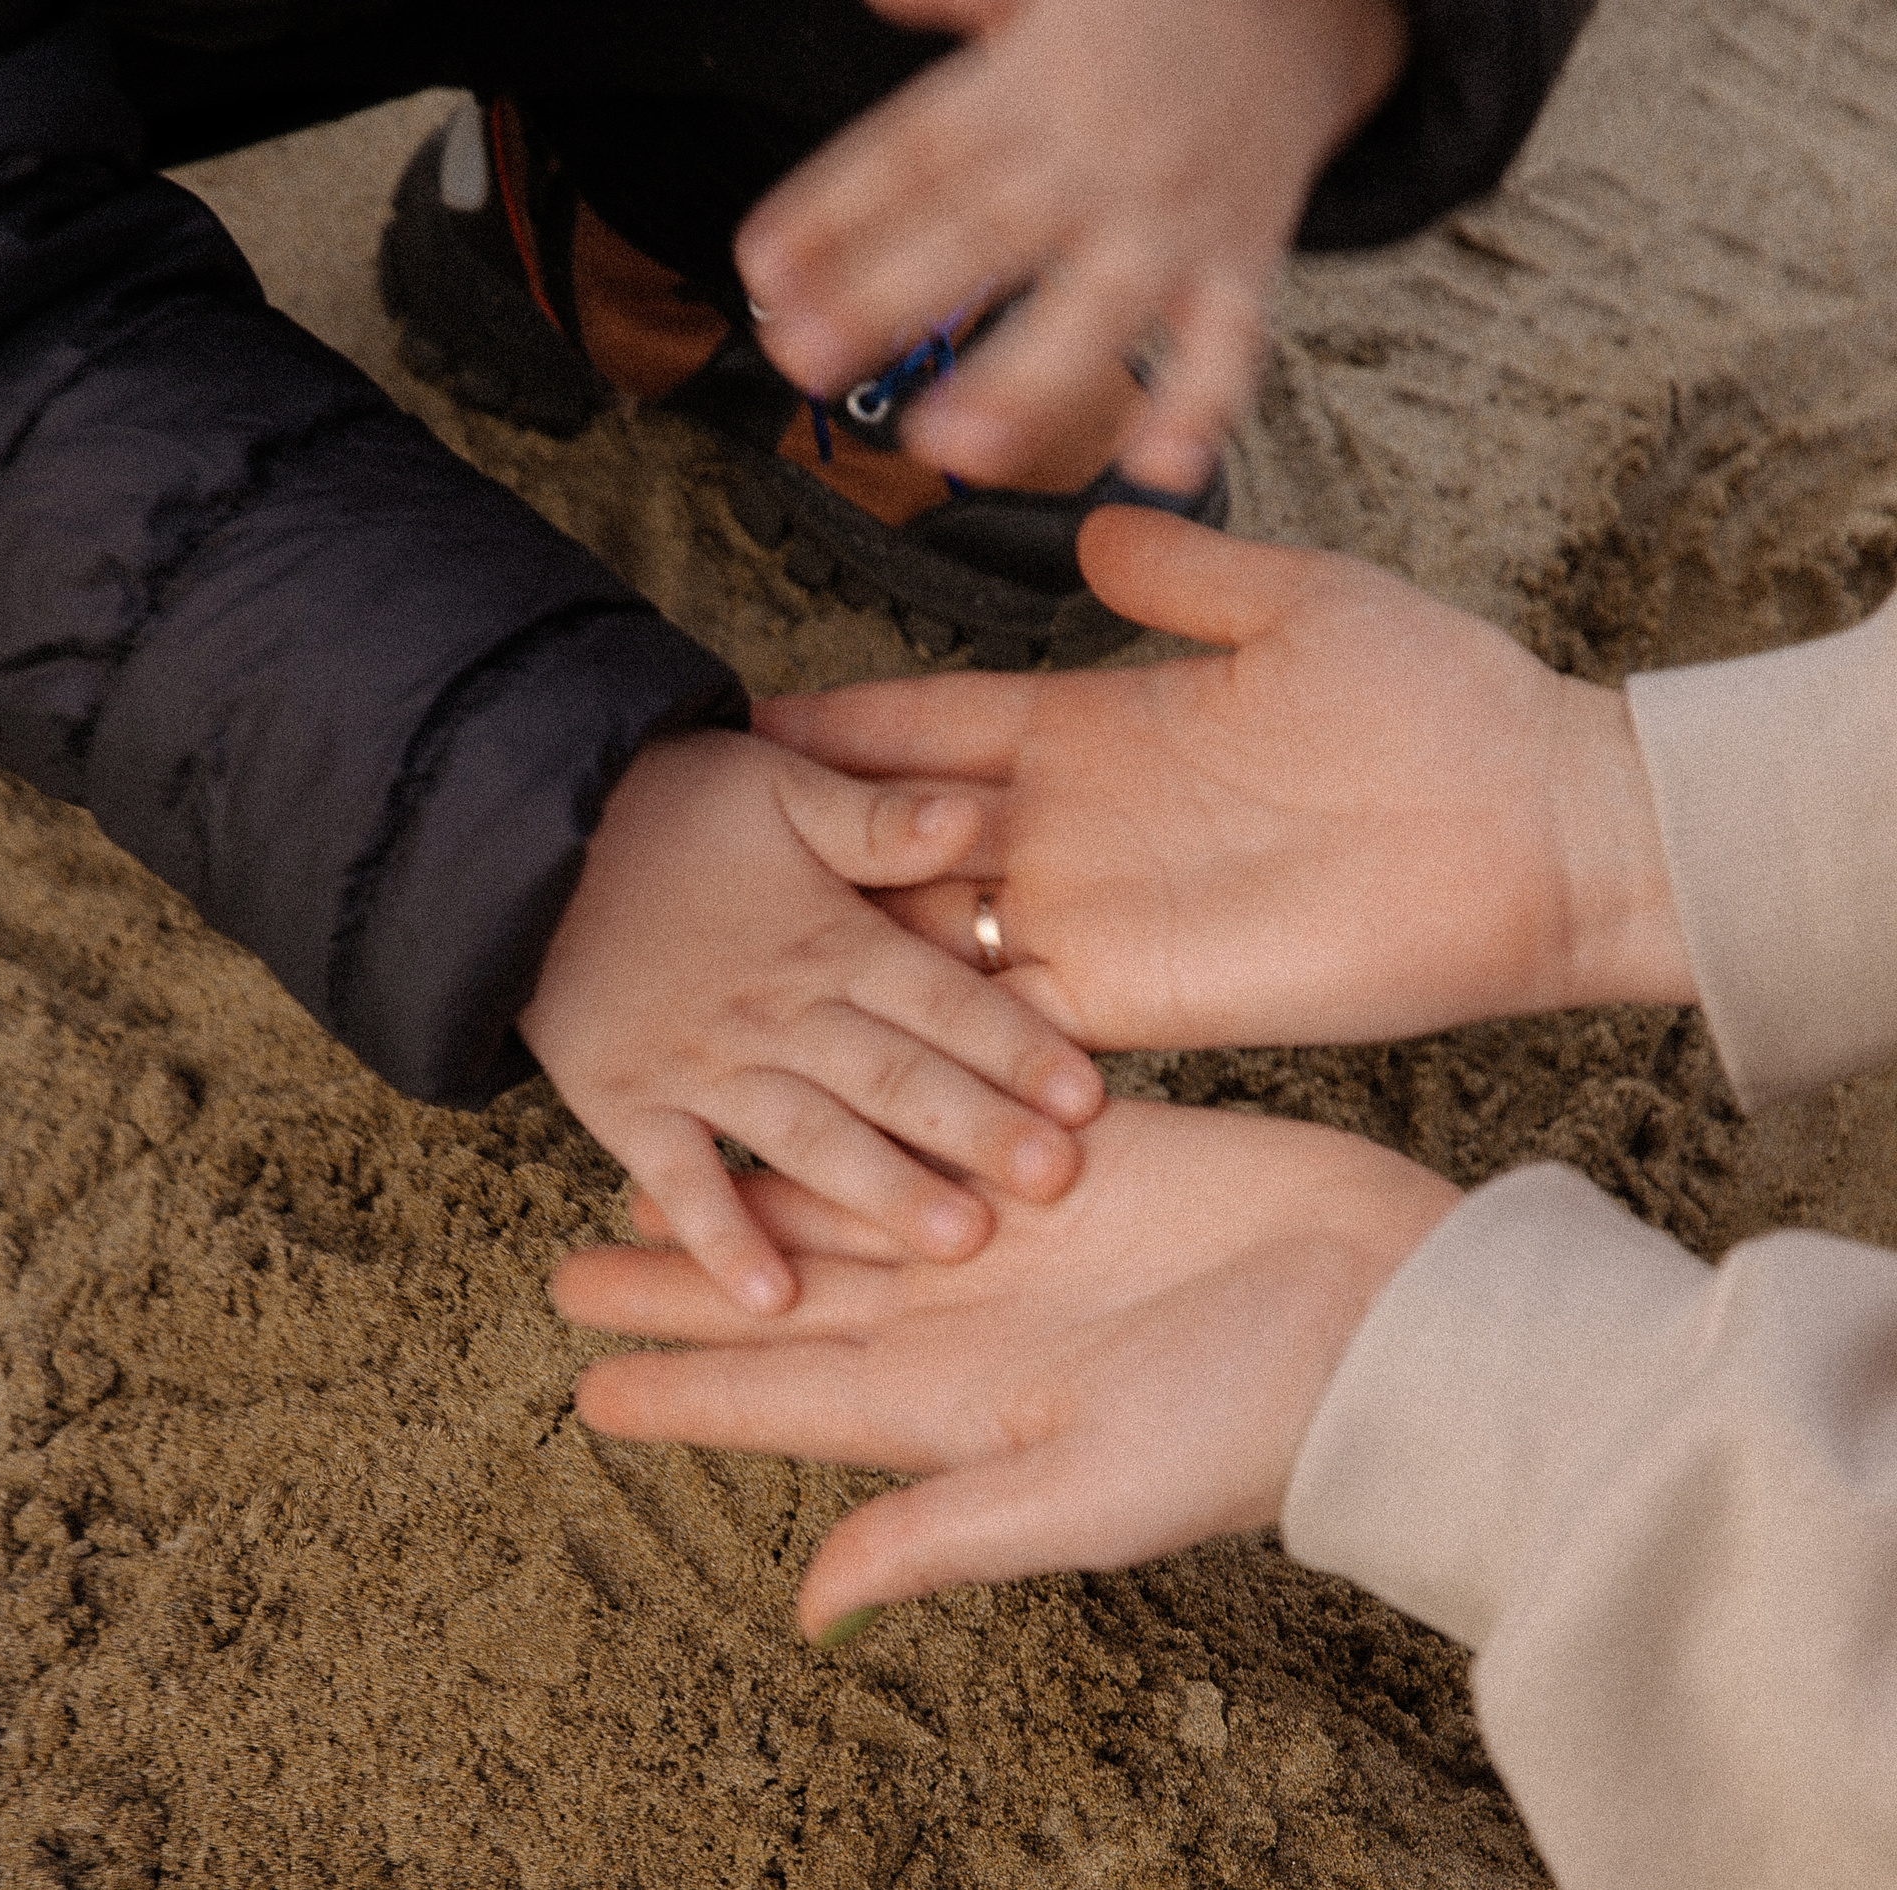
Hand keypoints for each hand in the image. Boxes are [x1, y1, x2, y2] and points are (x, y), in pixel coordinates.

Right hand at [519, 729, 1103, 1315]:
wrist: (520, 836)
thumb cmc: (666, 808)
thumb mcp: (779, 784)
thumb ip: (877, 817)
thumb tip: (974, 818)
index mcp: (828, 936)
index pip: (940, 997)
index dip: (1016, 1044)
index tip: (1087, 1097)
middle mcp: (776, 1009)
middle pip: (892, 1076)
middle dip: (976, 1129)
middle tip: (1056, 1182)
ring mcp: (700, 1064)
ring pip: (806, 1136)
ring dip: (880, 1191)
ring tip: (957, 1241)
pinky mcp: (627, 1102)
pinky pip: (680, 1179)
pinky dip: (721, 1238)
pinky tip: (773, 1298)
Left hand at [555, 1097, 1460, 1638]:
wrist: (1391, 1307)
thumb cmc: (1252, 1423)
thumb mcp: (1083, 1493)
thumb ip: (940, 1534)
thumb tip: (809, 1607)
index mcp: (946, 1399)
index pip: (780, 1395)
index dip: (682, 1390)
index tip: (587, 1392)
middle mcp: (956, 1311)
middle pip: (783, 1289)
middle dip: (681, 1278)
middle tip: (569, 1266)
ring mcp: (1003, 1224)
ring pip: (839, 1193)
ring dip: (754, 1183)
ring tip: (662, 1168)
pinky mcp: (1058, 1145)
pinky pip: (932, 1114)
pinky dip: (863, 1099)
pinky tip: (802, 1076)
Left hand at [735, 0, 1406, 493]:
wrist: (1307, 8)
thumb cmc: (1151, 13)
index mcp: (1034, 85)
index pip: (917, 151)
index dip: (835, 209)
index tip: (763, 269)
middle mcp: (1098, 156)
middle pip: (981, 231)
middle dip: (886, 298)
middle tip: (804, 359)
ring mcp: (1170, 220)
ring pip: (1093, 306)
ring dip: (1022, 381)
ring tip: (949, 445)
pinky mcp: (1241, 266)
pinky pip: (1229, 345)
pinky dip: (1199, 408)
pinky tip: (1157, 465)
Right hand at [756, 508, 1696, 1051]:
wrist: (1537, 834)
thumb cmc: (1434, 704)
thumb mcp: (1299, 605)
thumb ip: (1189, 576)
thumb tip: (1095, 529)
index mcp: (1088, 725)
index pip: (924, 728)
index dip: (834, 731)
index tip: (735, 733)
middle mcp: (1069, 829)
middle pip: (896, 839)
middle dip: (798, 848)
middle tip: (683, 864)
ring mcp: (1094, 920)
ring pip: (929, 938)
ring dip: (839, 948)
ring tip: (720, 964)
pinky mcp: (1134, 1002)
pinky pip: (1004, 1024)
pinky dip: (926, 1034)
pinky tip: (833, 1044)